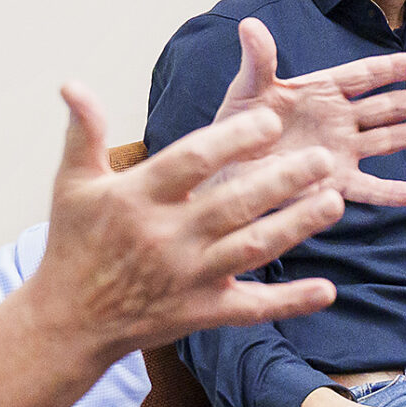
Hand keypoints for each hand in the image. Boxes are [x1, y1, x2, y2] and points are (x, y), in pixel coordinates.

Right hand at [28, 80, 347, 369]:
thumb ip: (84, 133)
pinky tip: (327, 289)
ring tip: (335, 202)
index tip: (271, 121)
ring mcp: (188, 277)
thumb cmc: (75, 246)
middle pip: (234, 203)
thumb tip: (74, 84)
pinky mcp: (202, 312)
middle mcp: (166, 237)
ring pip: (252, 249)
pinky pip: (252, 307)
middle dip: (283, 180)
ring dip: (297, 226)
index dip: (233, 140)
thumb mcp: (72, 185)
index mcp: (137, 199)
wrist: (69, 322)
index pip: (191, 161)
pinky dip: (290, 301)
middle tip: (324, 158)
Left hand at [216, 17, 405, 206]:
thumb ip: (258, 60)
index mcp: (321, 91)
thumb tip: (250, 25)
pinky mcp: (333, 182)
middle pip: (385, 108)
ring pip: (385, 141)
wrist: (226, 169)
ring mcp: (340, 151)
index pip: (363, 76)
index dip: (391, 68)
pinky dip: (389, 192)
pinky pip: (366, 188)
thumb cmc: (238, 126)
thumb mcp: (247, 90)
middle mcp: (338, 120)